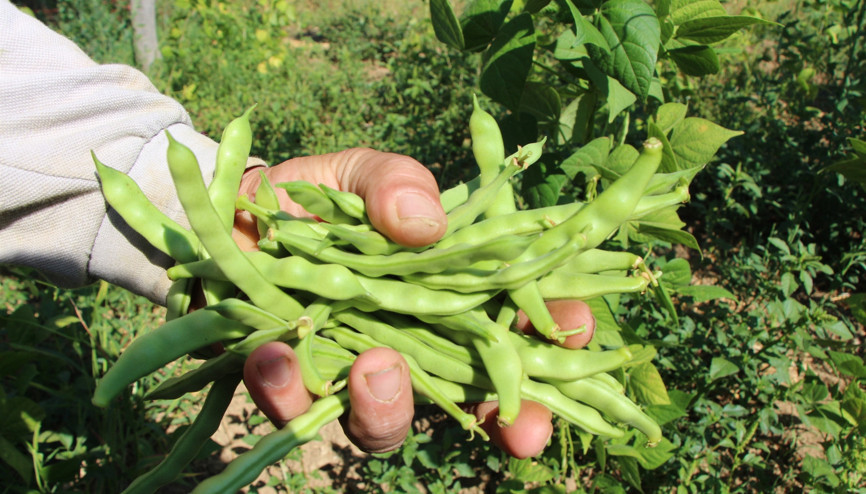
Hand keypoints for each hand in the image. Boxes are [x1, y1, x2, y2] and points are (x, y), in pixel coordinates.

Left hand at [233, 148, 595, 457]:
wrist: (232, 216)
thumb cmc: (316, 197)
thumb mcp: (359, 173)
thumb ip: (391, 182)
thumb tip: (425, 223)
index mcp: (443, 295)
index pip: (514, 324)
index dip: (556, 339)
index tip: (576, 338)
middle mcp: (409, 344)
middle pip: (474, 396)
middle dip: (509, 418)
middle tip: (516, 425)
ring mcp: (352, 371)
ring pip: (387, 420)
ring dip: (389, 407)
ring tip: (374, 368)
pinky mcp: (294, 384)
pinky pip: (299, 408)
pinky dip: (290, 389)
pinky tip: (274, 355)